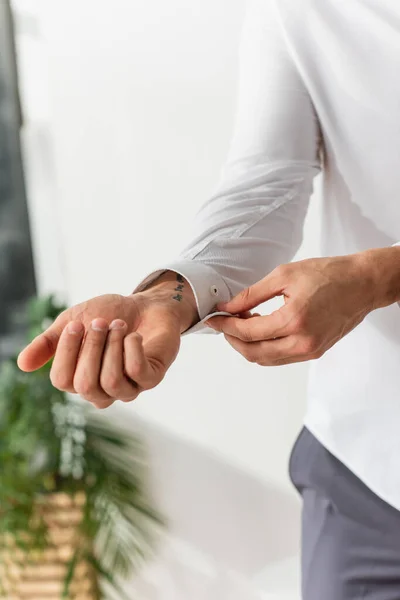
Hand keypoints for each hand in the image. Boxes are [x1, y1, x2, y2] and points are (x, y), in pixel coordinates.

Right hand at [18, 274, 197, 407]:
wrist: (146, 304)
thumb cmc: (108, 315)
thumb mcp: (73, 322)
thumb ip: (48, 342)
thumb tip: (22, 365)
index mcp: (79, 379)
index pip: (62, 380)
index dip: (66, 351)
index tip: (76, 324)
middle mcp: (102, 390)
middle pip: (85, 384)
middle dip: (92, 347)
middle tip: (100, 322)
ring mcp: (128, 387)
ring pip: (111, 382)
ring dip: (113, 346)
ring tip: (118, 325)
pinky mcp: (151, 378)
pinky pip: (138, 373)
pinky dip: (132, 347)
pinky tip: (134, 334)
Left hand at [206, 253, 380, 365]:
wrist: (362, 284)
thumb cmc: (328, 274)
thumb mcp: (284, 275)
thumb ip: (252, 294)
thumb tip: (227, 307)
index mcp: (293, 320)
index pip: (248, 332)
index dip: (226, 325)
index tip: (214, 317)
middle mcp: (302, 342)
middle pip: (253, 352)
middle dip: (233, 339)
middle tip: (223, 323)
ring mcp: (310, 351)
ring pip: (266, 359)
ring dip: (248, 345)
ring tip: (242, 322)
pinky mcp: (315, 352)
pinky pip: (281, 357)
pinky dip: (265, 347)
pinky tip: (260, 327)